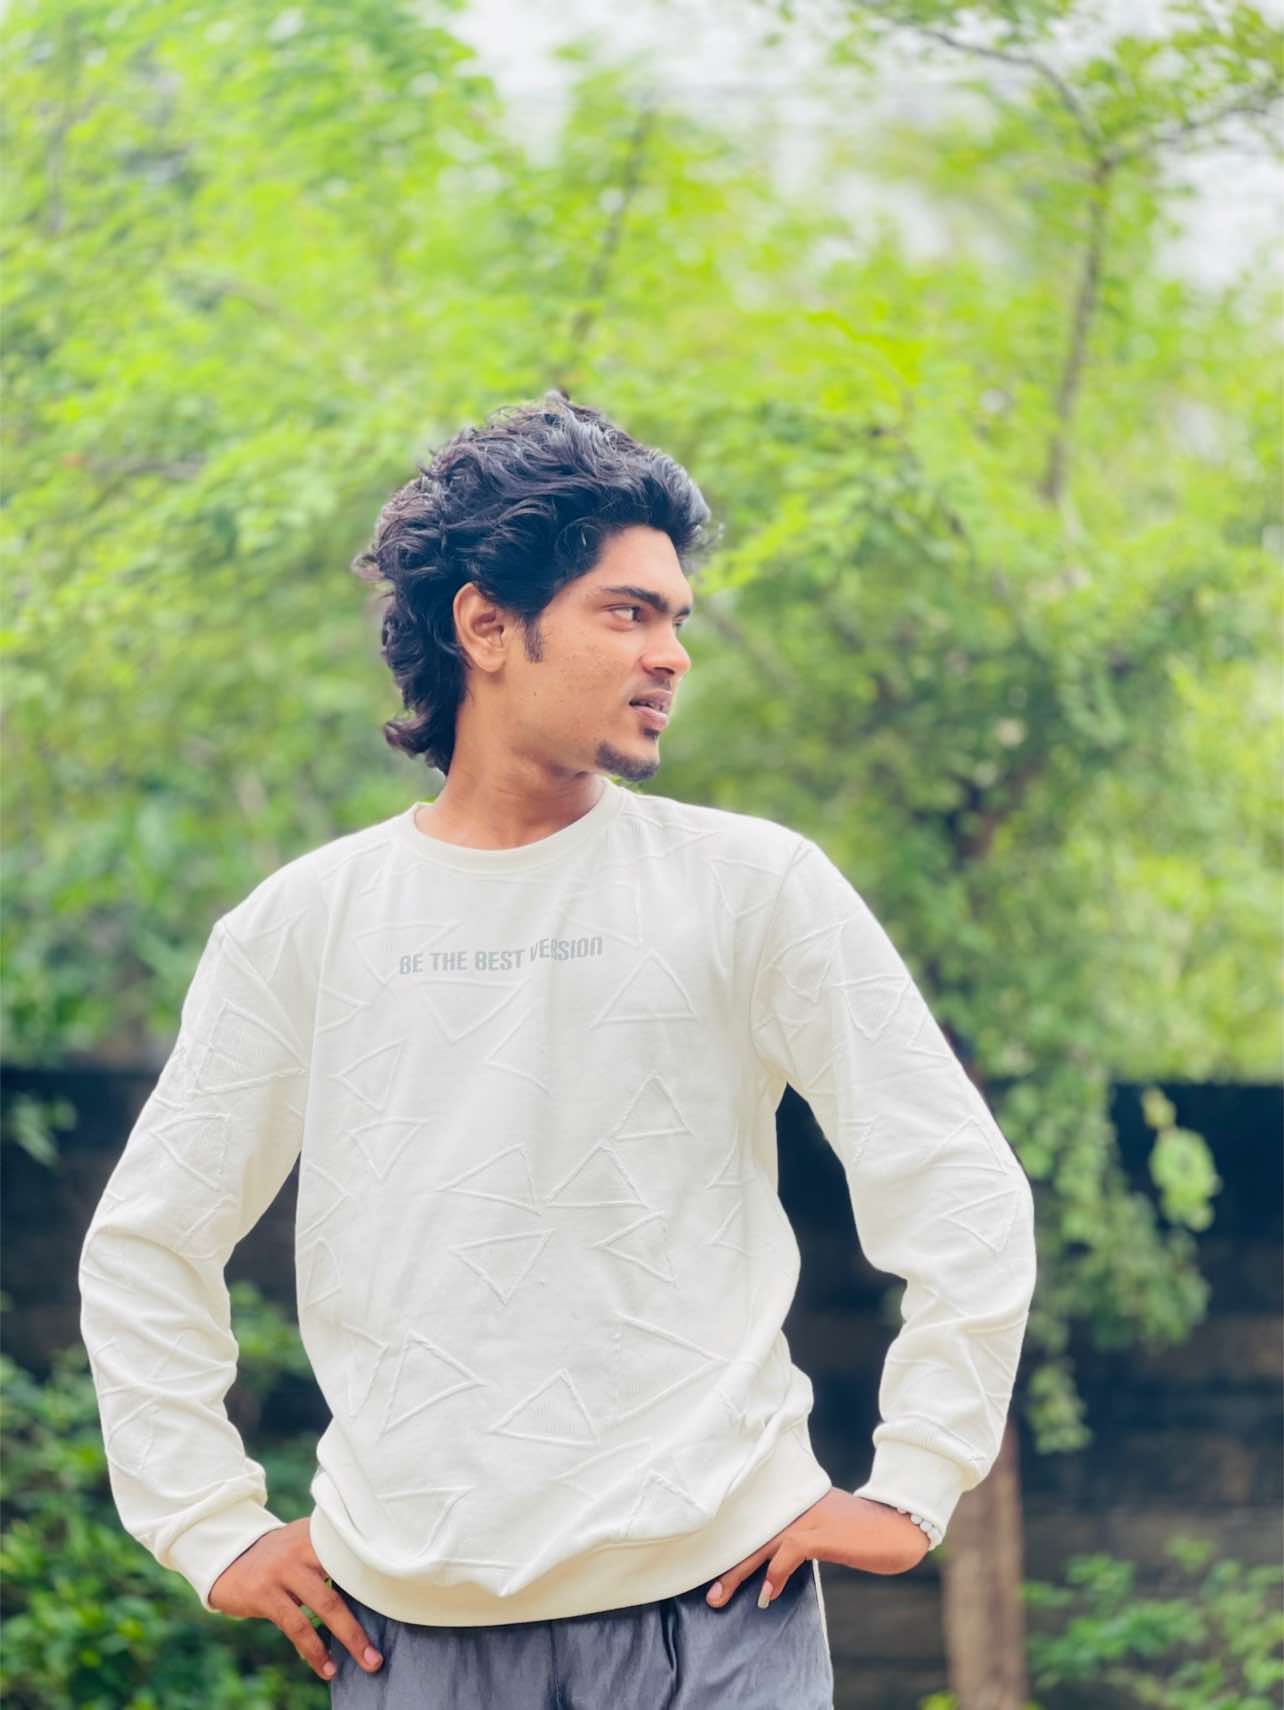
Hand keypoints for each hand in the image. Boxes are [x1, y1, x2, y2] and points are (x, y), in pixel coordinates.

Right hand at [207, 1516, 383, 1682]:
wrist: (231, 1558)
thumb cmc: (281, 1556)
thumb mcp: (305, 1541)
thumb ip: (333, 1552)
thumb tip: (375, 1577)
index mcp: (320, 1533)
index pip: (357, 1551)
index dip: (380, 1574)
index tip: (403, 1598)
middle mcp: (305, 1547)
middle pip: (348, 1580)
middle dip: (369, 1615)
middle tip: (384, 1647)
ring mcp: (285, 1570)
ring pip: (325, 1606)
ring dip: (348, 1638)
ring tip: (367, 1662)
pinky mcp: (266, 1593)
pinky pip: (296, 1626)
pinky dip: (314, 1650)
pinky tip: (326, 1667)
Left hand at [705, 1489, 929, 1609]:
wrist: (901, 1525)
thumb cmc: (867, 1531)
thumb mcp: (829, 1530)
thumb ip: (803, 1539)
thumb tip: (778, 1566)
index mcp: (797, 1503)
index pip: (757, 1523)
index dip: (734, 1546)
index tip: (716, 1570)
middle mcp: (797, 1506)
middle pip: (752, 1534)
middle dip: (728, 1564)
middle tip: (710, 1593)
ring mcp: (809, 1518)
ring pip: (762, 1543)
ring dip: (739, 1572)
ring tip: (721, 1596)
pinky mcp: (822, 1533)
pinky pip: (789, 1551)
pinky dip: (774, 1573)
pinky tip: (767, 1595)